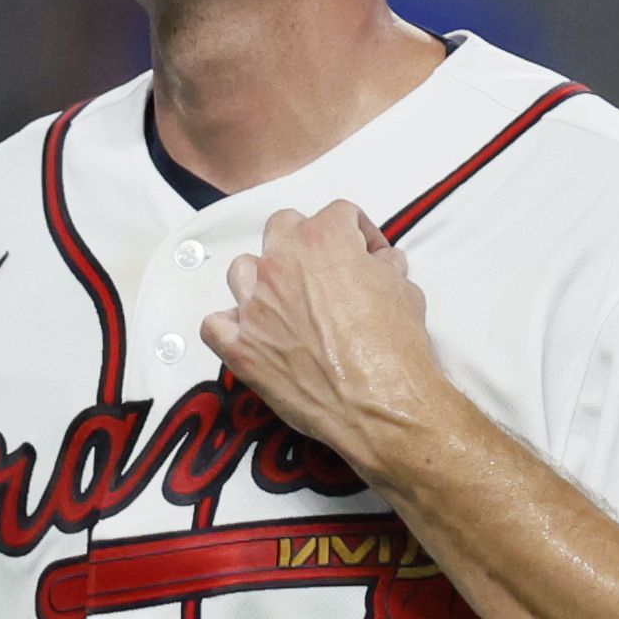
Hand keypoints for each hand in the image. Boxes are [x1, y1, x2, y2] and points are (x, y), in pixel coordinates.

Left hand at [197, 201, 451, 474]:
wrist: (381, 404)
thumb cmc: (397, 349)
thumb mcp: (405, 291)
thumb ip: (385, 267)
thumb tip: (382, 264)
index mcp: (324, 240)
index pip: (337, 214)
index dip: (358, 232)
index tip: (368, 254)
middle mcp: (282, 264)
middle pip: (281, 228)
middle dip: (305, 244)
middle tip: (325, 272)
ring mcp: (256, 305)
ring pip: (242, 270)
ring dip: (262, 280)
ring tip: (286, 302)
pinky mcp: (241, 347)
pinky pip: (213, 325)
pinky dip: (229, 326)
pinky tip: (251, 334)